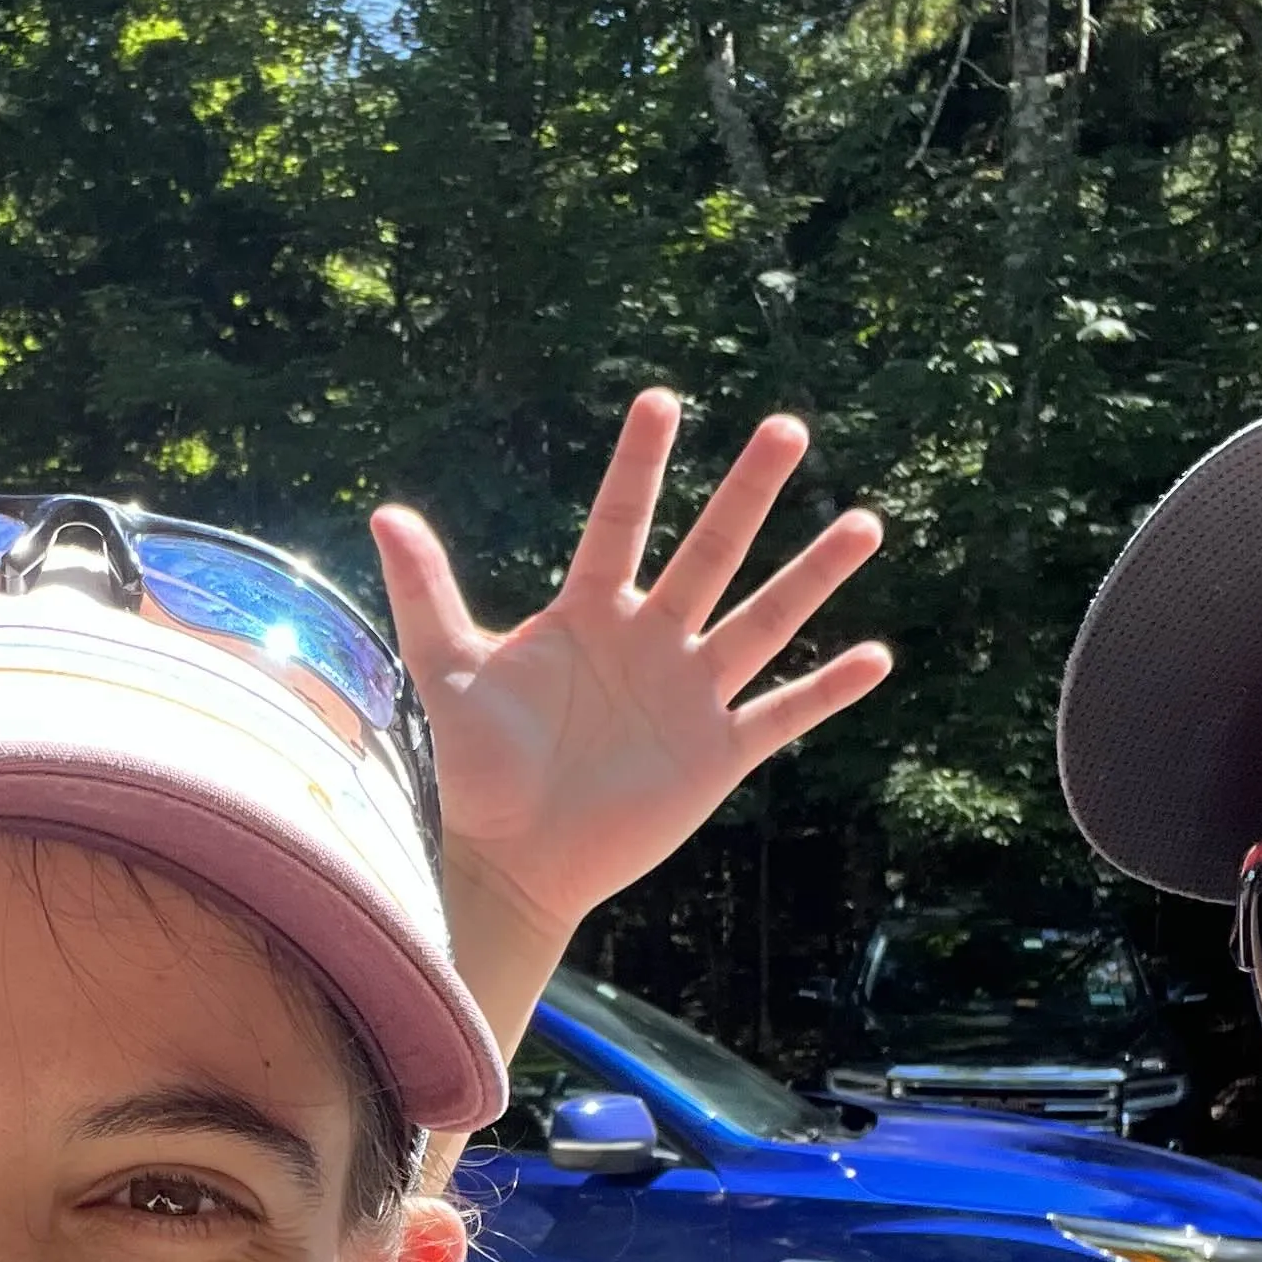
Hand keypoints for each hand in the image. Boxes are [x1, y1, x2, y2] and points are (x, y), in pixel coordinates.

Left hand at [374, 391, 889, 967]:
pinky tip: (876, 656)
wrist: (507, 861)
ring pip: (764, 621)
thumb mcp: (449, 672)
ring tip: (864, 524)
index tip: (660, 400)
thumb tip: (384, 512)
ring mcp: (690, 695)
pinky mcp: (717, 755)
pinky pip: (783, 714)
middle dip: (748, 493)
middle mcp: (650, 642)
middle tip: (788, 429)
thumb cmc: (472, 771)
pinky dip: (827, 690)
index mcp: (589, 614)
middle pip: (710, 553)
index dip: (638, 466)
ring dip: (813, 576)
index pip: (620, 524)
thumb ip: (426, 593)